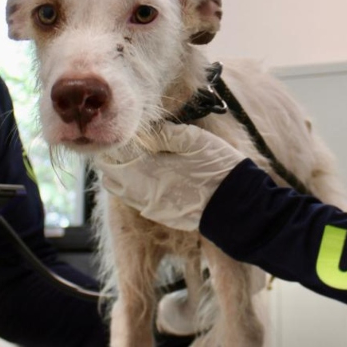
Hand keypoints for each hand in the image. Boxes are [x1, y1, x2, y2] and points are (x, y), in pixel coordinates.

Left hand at [96, 123, 246, 230]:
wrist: (237, 204)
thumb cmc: (216, 167)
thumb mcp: (194, 140)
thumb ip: (163, 134)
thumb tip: (143, 130)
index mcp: (144, 170)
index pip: (111, 157)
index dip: (113, 145)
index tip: (122, 134)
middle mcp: (139, 192)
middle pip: (108, 175)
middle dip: (113, 159)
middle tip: (127, 146)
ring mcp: (147, 206)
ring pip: (117, 189)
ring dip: (121, 174)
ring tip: (137, 160)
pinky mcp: (157, 215)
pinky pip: (133, 200)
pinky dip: (133, 187)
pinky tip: (150, 176)